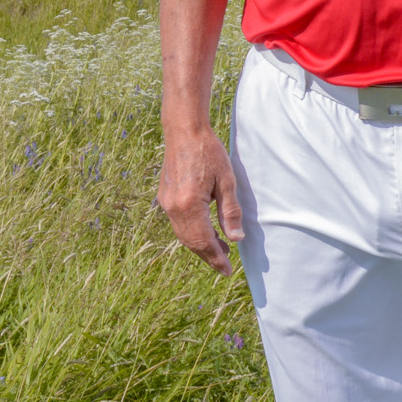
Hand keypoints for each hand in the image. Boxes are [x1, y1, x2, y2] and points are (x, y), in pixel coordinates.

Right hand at [157, 123, 244, 274]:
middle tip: (225, 266)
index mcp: (190, 204)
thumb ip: (230, 212)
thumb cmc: (208, 152)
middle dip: (208, 256)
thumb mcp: (226, 181)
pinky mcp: (165, 197)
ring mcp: (166, 203)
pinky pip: (178, 224)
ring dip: (200, 246)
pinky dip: (191, 234)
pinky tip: (205, 232)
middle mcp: (173, 207)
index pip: (204, 241)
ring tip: (219, 250)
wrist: (183, 130)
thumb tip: (236, 239)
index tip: (227, 270)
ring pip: (183, 235)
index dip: (216, 258)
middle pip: (191, 242)